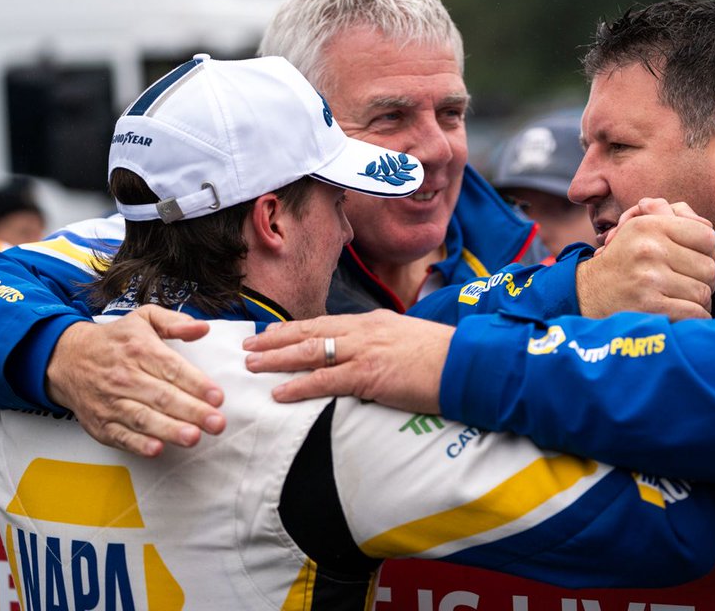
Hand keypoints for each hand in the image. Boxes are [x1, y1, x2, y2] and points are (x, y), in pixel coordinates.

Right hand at [45, 306, 224, 456]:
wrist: (67, 358)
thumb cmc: (115, 340)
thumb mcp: (143, 318)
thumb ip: (174, 321)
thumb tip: (202, 327)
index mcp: (140, 350)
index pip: (172, 369)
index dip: (197, 383)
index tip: (218, 396)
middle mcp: (125, 377)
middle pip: (162, 397)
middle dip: (192, 411)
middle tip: (217, 423)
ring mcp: (111, 402)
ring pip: (143, 419)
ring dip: (169, 430)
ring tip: (193, 437)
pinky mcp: (100, 423)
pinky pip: (120, 436)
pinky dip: (138, 444)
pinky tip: (157, 449)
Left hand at [243, 309, 451, 412]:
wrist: (466, 363)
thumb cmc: (443, 356)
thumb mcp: (409, 339)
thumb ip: (384, 344)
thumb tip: (371, 356)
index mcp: (373, 321)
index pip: (325, 323)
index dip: (295, 328)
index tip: (272, 331)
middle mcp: (363, 330)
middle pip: (309, 331)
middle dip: (275, 338)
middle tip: (248, 345)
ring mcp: (364, 351)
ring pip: (309, 351)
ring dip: (276, 358)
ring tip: (252, 365)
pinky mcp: (369, 375)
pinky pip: (325, 381)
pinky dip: (299, 386)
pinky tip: (280, 392)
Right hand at [576, 197, 714, 319]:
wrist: (587, 294)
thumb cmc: (623, 260)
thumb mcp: (639, 228)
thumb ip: (672, 216)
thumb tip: (703, 219)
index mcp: (649, 225)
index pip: (707, 236)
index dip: (708, 252)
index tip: (695, 261)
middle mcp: (649, 249)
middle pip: (708, 267)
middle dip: (704, 280)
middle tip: (690, 284)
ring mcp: (649, 279)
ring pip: (703, 293)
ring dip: (699, 302)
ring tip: (685, 300)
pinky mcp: (650, 307)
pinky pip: (695, 314)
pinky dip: (695, 317)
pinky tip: (682, 314)